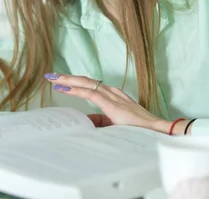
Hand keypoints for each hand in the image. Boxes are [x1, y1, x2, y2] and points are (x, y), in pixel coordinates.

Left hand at [44, 73, 163, 130]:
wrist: (158, 132)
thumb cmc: (139, 130)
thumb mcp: (115, 124)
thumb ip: (100, 121)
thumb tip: (86, 121)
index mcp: (113, 96)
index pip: (89, 86)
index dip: (74, 83)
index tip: (59, 82)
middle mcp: (112, 92)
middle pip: (85, 81)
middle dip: (67, 78)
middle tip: (50, 76)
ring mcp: (113, 96)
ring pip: (86, 84)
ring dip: (68, 80)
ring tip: (53, 79)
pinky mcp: (113, 104)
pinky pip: (90, 94)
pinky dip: (76, 90)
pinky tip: (65, 88)